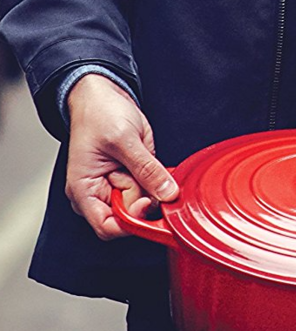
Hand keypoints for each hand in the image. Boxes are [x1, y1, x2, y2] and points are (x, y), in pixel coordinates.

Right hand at [66, 74, 178, 240]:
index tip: (147, 202)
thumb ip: (147, 169)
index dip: (131, 222)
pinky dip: (159, 182)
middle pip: (132, 219)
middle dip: (145, 198)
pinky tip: (152, 165)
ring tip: (142, 161)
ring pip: (147, 207)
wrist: (102, 95)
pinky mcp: (136, 181)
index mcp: (85, 191)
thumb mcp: (124, 139)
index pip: (108, 228)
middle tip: (143, 170)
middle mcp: (101, 195)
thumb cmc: (99, 113)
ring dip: (154, 188)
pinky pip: (154, 193)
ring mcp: (120, 189)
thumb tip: (167, 193)